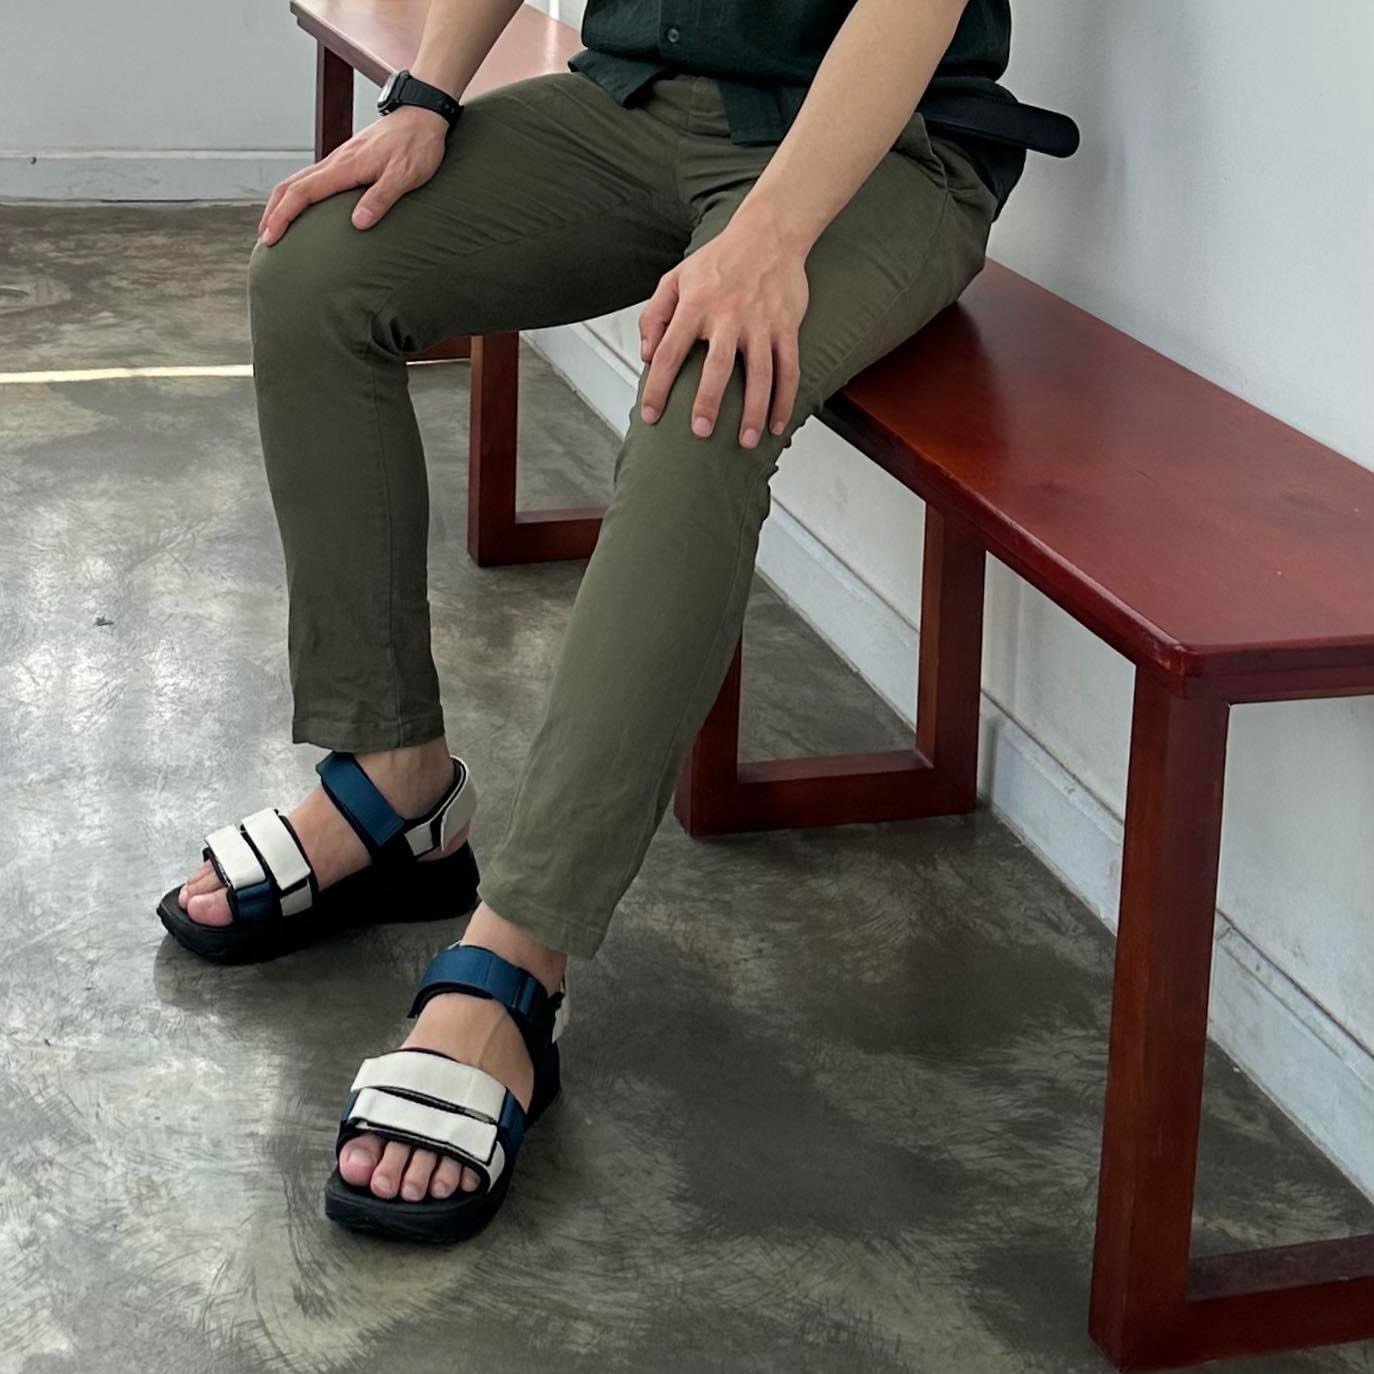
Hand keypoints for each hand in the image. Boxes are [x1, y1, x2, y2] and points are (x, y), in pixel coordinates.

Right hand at [258, 106, 449, 245]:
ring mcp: (340, 160)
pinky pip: (314, 178)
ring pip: (299, 180)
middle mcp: (336, 161)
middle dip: (274, 212)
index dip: (283, 215)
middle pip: (291, 185)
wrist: (423, 115)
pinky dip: (299, 194)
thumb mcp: (404, 176)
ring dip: (283, 203)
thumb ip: (380, 198)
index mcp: (345, 167)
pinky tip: (303, 206)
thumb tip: (358, 223)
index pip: (302, 192)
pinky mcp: (348, 161)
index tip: (271, 236)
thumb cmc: (417, 145)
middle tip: (265, 238)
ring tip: (276, 225)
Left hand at [638, 213, 809, 448]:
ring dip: (753, 410)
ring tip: (745, 441)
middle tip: (701, 431)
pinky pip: (789, 369)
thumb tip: (648, 356)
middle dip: (708, 401)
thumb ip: (654, 315)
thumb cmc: (719, 260)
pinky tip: (778, 425)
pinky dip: (785, 400)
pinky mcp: (787, 327)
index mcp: (695, 304)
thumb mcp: (676, 278)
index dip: (658, 386)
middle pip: (717, 365)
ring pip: (760, 373)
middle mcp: (728, 315)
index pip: (670, 351)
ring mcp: (761, 323)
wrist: (769, 233)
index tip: (650, 416)